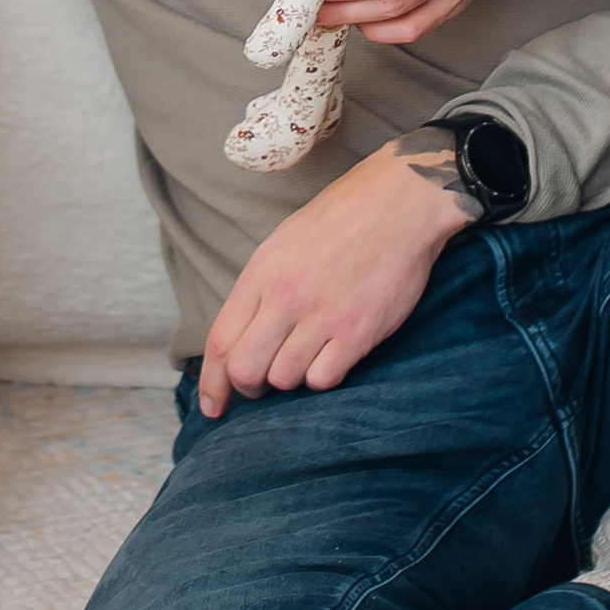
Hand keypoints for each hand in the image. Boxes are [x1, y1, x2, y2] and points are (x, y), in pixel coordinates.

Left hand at [196, 144, 467, 414]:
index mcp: (261, 273)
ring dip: (290, 378)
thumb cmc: (341, 219)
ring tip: (306, 355)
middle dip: (249, 387)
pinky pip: (324, 379)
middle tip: (263, 383)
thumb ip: (260, 290)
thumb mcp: (283, 244)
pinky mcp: (358, 332)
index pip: (220, 342)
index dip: (211, 382)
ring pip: (284, 379)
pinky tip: (332, 355)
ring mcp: (322, 316)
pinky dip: (323, 377)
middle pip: (245, 370)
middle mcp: (286, 297)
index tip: (211, 406)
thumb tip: (240, 337)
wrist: (398, 203)